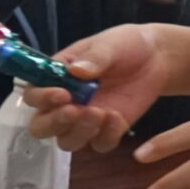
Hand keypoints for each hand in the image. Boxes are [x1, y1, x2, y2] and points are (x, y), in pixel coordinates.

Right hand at [25, 25, 169, 152]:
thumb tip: (77, 71)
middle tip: (75, 110)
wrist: (156, 57)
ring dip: (79, 132)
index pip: (33, 95)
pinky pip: (100, 144)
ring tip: (100, 112)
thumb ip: (95, 57)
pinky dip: (106, 136)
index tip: (61, 94)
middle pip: (41, 126)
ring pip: (67, 141)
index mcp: (55, 78)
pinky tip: (117, 117)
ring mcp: (85, 119)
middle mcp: (64, 103)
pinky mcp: (108, 130)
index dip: (42, 98)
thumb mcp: (110, 44)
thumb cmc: (124, 45)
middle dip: (54, 123)